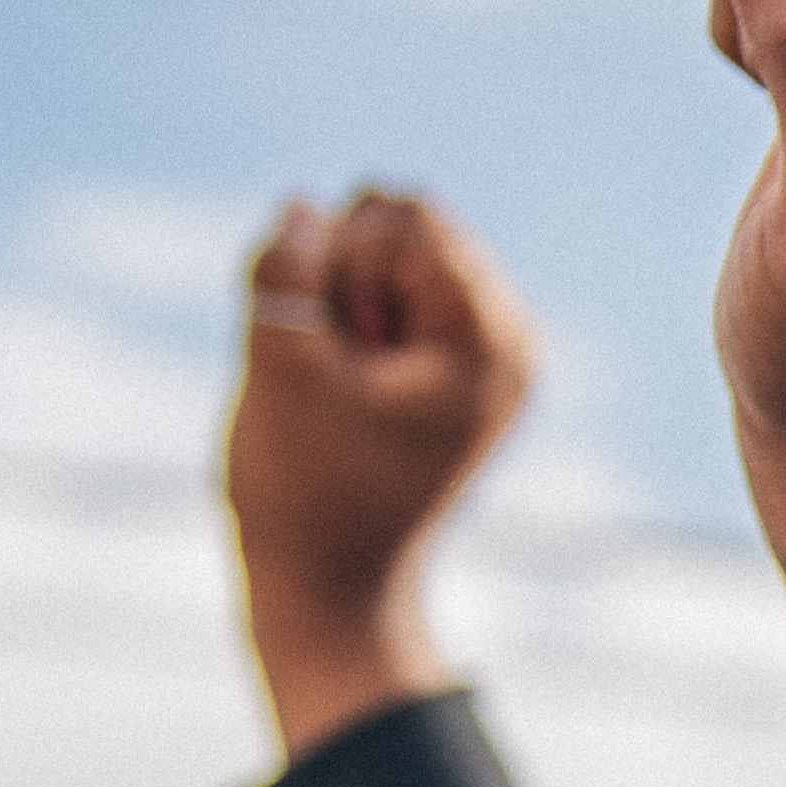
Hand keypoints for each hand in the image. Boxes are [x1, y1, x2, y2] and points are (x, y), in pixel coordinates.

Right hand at [224, 189, 538, 758]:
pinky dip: (336, 319)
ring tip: (341, 385)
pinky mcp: (435, 358)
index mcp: (493, 343)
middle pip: (397, 224)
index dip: (349, 268)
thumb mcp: (283, 369)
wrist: (330, 581)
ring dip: (333, 300)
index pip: (411, 221)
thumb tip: (305, 205)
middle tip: (344, 374)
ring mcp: (472, 347)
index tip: (351, 352)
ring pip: (373, 251)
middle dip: (343, 279)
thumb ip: (286, 272)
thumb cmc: (309, 489)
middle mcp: (503, 337)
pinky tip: (341, 384)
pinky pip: (366, 288)